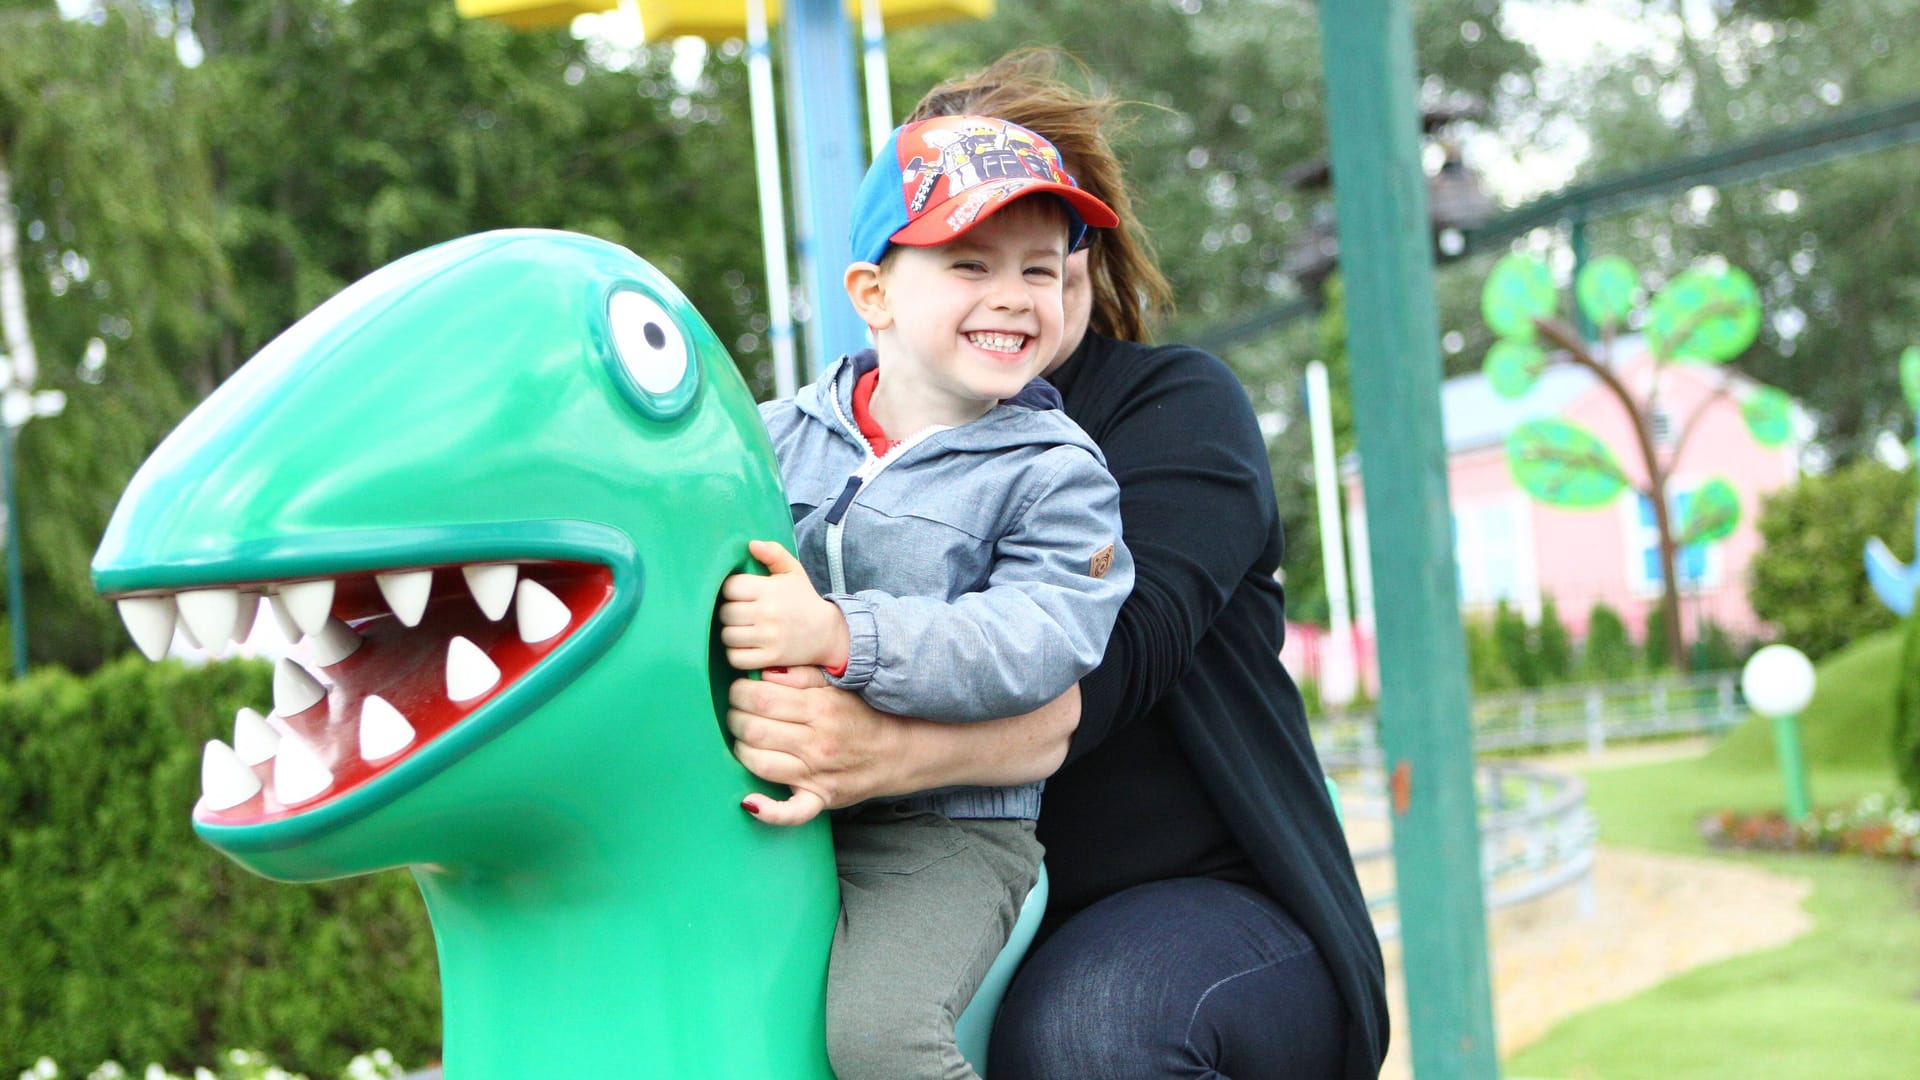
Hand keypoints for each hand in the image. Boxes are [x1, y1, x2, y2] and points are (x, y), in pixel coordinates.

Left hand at [718, 540, 850, 672]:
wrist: (827, 633)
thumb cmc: (803, 599)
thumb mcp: (793, 571)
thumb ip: (774, 553)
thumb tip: (752, 544)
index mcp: (770, 589)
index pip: (730, 587)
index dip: (731, 590)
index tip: (739, 593)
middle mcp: (768, 612)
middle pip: (726, 613)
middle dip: (729, 612)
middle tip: (739, 612)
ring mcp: (769, 637)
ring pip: (728, 636)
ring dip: (731, 633)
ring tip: (741, 629)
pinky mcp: (770, 657)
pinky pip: (736, 658)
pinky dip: (736, 654)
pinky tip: (744, 646)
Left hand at [728, 666, 907, 822]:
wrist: (901, 750)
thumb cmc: (864, 714)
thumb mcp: (838, 684)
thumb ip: (802, 674)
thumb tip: (765, 673)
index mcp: (821, 708)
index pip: (761, 698)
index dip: (740, 692)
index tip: (740, 690)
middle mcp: (817, 742)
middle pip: (754, 729)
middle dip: (736, 717)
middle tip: (738, 712)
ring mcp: (818, 774)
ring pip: (760, 764)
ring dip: (741, 749)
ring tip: (745, 739)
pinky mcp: (821, 799)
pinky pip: (791, 813)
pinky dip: (768, 811)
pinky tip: (749, 802)